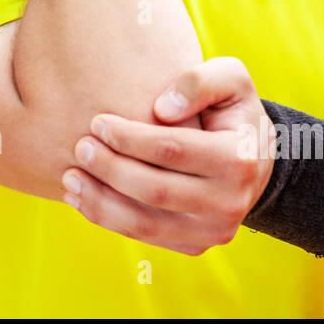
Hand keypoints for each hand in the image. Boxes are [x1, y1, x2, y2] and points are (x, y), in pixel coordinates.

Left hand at [60, 57, 276, 255]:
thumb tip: (161, 109)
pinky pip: (145, 237)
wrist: (253, 158)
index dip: (129, 137)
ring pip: (145, 224)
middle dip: (109, 169)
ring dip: (100, 202)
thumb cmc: (231, 111)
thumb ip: (200, 81)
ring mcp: (213, 230)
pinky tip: (82, 198)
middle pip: (155, 190)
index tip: (97, 122)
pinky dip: (109, 220)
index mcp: (239, 159)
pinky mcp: (196, 245)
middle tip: (80, 148)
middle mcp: (230, 202)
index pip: (172, 150)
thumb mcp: (230, 79)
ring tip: (70, 178)